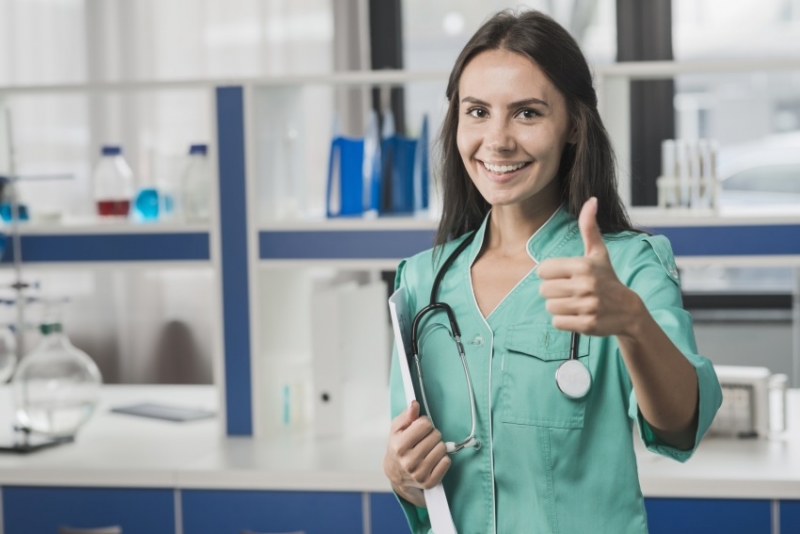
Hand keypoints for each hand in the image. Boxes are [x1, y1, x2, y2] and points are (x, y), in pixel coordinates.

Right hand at [383, 400, 450, 506]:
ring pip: (442, 448)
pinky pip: (446, 461)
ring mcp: (420, 474)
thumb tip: (414, 404)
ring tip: (428, 449)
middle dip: (431, 434)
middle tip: (423, 440)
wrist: (396, 473)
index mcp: (399, 446)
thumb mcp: (397, 429)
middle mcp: (408, 462)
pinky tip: (432, 459)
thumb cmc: (398, 447)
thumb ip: (406, 415)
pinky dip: (442, 458)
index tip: (419, 428)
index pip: (425, 424)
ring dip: (437, 446)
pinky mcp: (430, 482)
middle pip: (435, 435)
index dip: (424, 423)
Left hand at [537, 197, 642, 337]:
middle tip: (571, 292)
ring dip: (559, 307)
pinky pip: (557, 322)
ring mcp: (587, 305)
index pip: (542, 270)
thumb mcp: (599, 253)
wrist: (628, 311)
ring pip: (550, 307)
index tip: (564, 276)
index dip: (550, 275)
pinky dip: (564, 321)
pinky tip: (578, 315)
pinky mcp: (587, 324)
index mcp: (583, 265)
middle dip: (554, 292)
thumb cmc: (607, 278)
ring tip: (575, 303)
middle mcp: (585, 284)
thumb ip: (589, 227)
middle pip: (544, 290)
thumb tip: (592, 200)